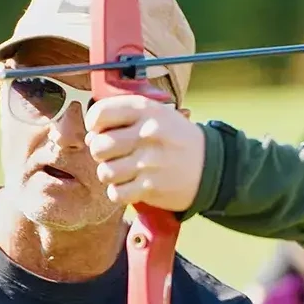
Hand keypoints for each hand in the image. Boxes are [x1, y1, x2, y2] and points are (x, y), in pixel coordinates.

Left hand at [85, 95, 205, 212]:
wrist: (213, 167)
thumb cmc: (179, 140)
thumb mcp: (158, 114)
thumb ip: (125, 117)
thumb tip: (90, 136)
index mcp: (146, 110)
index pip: (100, 114)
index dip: (93, 124)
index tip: (100, 130)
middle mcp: (147, 134)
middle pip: (98, 146)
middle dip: (100, 153)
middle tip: (113, 154)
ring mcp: (149, 162)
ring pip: (105, 172)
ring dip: (111, 174)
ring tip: (124, 171)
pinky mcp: (151, 187)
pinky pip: (116, 193)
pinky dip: (120, 192)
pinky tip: (131, 186)